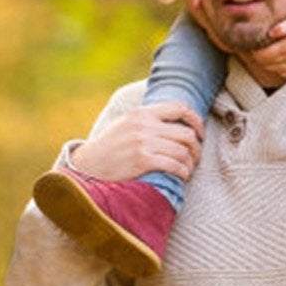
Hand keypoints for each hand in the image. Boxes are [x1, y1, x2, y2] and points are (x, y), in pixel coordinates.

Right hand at [56, 103, 203, 186]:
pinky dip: (182, 172)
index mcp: (141, 113)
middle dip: (196, 148)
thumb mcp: (124, 125)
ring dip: (190, 163)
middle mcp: (144, 125)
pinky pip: (174, 165)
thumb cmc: (107, 149)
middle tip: (195, 158)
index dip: (196, 121)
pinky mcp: (142, 161)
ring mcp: (143, 143)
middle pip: (185, 134)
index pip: (179, 108)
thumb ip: (146, 120)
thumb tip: (173, 120)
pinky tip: (181, 177)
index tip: (200, 133)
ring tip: (187, 170)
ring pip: (182, 151)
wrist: (86, 166)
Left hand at [245, 5, 285, 82]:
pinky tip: (277, 61)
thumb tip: (270, 33)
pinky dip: (278, 69)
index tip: (252, 47)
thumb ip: (282, 27)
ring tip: (266, 55)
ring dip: (267, 64)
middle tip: (257, 51)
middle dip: (259, 58)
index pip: (262, 56)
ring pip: (274, 70)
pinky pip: (284, 73)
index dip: (255, 53)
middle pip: (266, 64)